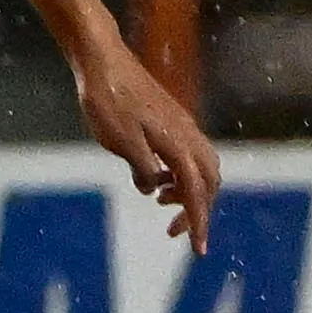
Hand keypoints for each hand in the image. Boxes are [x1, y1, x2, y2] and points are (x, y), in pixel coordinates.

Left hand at [74, 31, 221, 254]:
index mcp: (178, 144)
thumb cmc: (107, 100)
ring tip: (161, 202)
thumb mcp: (120, 142)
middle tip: (173, 232)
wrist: (102, 61)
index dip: (199, 223)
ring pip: (201, 168)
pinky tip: (154, 177)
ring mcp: (181, 126)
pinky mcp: (171, 121)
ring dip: (189, 192)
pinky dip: (180, 174)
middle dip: (197, 210)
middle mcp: (188, 135)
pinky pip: (187, 155)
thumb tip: (154, 190)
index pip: (197, 193)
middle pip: (209, 182)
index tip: (199, 251)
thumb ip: (142, 170)